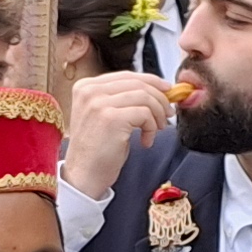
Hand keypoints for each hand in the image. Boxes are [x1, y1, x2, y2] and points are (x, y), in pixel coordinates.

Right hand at [64, 69, 176, 198]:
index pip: (127, 75)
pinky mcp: (111, 118)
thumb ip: (122, 98)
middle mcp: (89, 91)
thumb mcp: (104, 115)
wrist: (83, 176)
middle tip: (168, 114)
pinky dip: (151, 128)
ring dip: (157, 114)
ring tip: (157, 130)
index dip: (151, 81)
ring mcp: (99, 103)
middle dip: (160, 98)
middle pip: (138, 84)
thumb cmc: (98, 150)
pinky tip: (145, 141)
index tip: (167, 91)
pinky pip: (145, 114)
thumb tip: (160, 89)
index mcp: (85, 86)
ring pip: (145, 97)